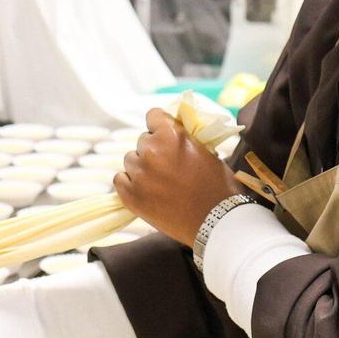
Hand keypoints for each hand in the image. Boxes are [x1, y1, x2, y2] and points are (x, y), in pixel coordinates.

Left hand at [113, 108, 240, 245]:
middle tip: (168, 165)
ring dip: (142, 167)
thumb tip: (174, 134)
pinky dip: (130, 182)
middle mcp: (150, 150)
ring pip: (131, 160)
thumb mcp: (207, 152)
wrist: (216, 221)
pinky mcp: (130, 195)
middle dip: (154, 150)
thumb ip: (186, 140)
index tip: (164, 134)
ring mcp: (139, 174)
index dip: (160, 125)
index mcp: (171, 135)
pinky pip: (120, 179)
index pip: (153, 116)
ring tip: (159, 181)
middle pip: (143, 141)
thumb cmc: (218, 186)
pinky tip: (144, 189)